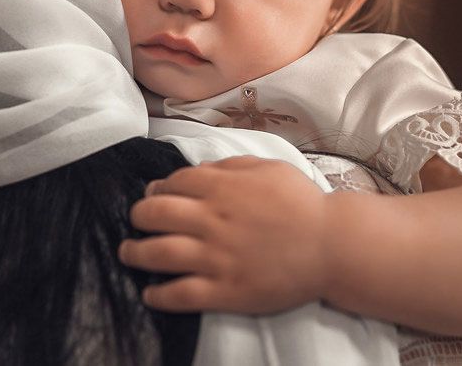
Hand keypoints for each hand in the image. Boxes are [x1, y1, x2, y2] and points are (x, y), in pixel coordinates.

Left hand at [119, 155, 329, 313]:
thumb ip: (230, 166)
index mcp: (222, 187)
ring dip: (135, 253)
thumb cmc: (303, 203)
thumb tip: (197, 171)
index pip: (173, 183)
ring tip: (129, 253)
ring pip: (158, 254)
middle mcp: (211, 220)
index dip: (158, 187)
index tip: (154, 194)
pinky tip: (150, 293)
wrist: (332, 245)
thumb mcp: (268, 168)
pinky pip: (180, 294)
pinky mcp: (224, 290)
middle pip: (155, 214)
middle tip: (137, 221)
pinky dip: (158, 295)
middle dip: (138, 216)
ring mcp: (215, 257)